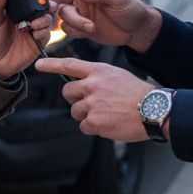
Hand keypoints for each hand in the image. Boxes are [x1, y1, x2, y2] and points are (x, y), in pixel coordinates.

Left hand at [0, 0, 52, 79]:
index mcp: (17, 7)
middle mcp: (29, 16)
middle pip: (45, 4)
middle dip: (48, 2)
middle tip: (47, 3)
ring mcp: (35, 28)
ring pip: (48, 17)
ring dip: (44, 17)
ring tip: (34, 23)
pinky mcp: (39, 41)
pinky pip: (47, 33)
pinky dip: (43, 31)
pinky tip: (34, 33)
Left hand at [34, 56, 155, 141]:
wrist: (154, 109)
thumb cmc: (138, 94)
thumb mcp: (117, 75)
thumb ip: (98, 78)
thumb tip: (84, 86)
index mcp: (98, 71)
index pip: (69, 65)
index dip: (51, 65)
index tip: (38, 65)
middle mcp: (92, 85)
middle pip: (67, 92)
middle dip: (75, 100)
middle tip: (91, 104)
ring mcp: (92, 103)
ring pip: (75, 112)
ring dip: (87, 116)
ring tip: (107, 114)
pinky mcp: (94, 121)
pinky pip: (84, 126)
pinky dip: (94, 128)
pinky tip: (109, 123)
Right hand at [40, 0, 160, 51]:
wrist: (136, 30)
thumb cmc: (131, 7)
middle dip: (55, 2)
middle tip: (63, 8)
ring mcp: (78, 11)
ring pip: (62, 15)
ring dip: (73, 21)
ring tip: (90, 26)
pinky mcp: (79, 27)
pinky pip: (67, 29)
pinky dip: (75, 30)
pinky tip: (89, 30)